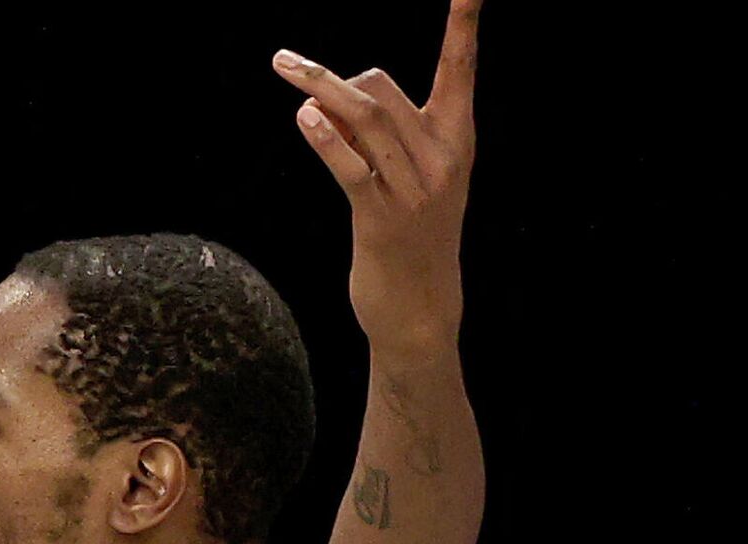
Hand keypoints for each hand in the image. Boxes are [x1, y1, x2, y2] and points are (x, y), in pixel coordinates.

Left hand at [273, 0, 480, 350]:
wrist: (422, 311)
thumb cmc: (413, 236)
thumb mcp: (415, 177)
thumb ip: (387, 134)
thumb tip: (335, 97)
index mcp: (457, 140)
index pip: (461, 67)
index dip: (463, 24)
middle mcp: (441, 159)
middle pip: (383, 89)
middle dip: (337, 76)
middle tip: (291, 67)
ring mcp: (413, 191)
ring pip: (364, 118)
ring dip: (317, 88)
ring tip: (284, 67)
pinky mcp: (381, 220)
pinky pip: (351, 168)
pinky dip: (325, 138)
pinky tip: (304, 117)